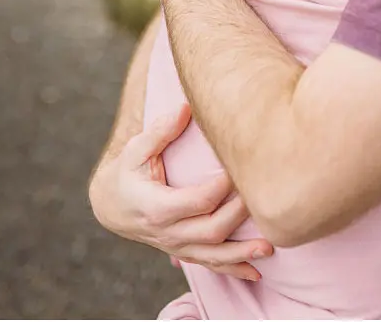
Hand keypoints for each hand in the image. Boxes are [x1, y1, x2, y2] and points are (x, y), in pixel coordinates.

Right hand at [90, 104, 272, 280]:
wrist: (111, 206)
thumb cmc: (126, 174)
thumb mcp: (135, 151)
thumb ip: (160, 132)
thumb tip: (185, 108)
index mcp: (157, 207)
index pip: (198, 200)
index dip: (223, 187)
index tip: (239, 168)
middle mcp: (168, 232)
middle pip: (211, 230)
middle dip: (240, 216)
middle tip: (261, 198)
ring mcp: (176, 246)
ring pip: (214, 256)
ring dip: (243, 253)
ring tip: (269, 247)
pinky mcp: (183, 252)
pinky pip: (210, 266)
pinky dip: (234, 269)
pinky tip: (256, 272)